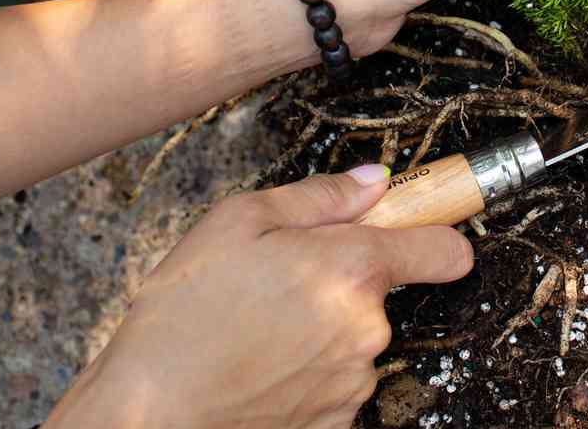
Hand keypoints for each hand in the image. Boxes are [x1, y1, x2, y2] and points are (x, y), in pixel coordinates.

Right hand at [45, 165, 470, 428]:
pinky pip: (332, 380)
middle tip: (273, 281)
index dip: (436, 234)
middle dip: (337, 281)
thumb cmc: (180, 317)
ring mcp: (352, 381)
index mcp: (351, 268)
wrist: (146, 414)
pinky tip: (256, 365)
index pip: (441, 248)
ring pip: (351, 337)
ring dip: (317, 329)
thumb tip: (372, 182)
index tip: (425, 231)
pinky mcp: (333, 421)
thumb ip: (318, 197)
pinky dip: (303, 371)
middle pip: (377, 290)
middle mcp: (365, 328)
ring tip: (251, 329)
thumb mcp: (237, 222)